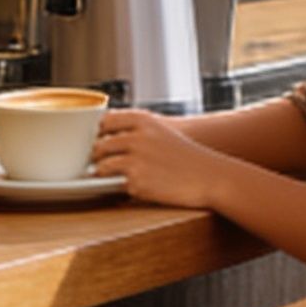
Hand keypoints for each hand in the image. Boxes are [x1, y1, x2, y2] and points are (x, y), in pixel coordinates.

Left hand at [90, 108, 230, 210]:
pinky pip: (114, 184)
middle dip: (96, 156)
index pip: (103, 122)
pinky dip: (119, 185)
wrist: (209, 176)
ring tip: (113, 176)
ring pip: (100, 166)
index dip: (96, 133)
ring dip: (102, 173)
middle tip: (101, 163)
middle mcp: (137, 137)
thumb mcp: (161, 131)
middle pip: (97, 145)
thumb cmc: (186, 155)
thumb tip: (103, 134)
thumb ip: (135, 129)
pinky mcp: (136, 181)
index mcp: (143, 120)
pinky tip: (134, 184)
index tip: (97, 141)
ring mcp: (135, 159)